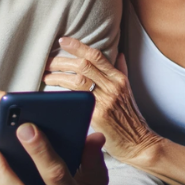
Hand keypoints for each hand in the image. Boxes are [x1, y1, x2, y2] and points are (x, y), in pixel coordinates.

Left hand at [44, 38, 160, 165]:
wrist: (139, 143)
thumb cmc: (131, 118)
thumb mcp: (128, 90)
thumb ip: (121, 71)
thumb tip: (118, 54)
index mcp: (119, 79)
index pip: (96, 56)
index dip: (78, 46)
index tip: (63, 41)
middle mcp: (112, 87)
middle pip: (83, 66)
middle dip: (62, 61)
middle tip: (48, 60)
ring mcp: (105, 101)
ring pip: (77, 81)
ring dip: (58, 76)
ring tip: (46, 75)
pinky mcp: (97, 116)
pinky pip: (77, 101)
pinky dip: (63, 95)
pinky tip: (51, 93)